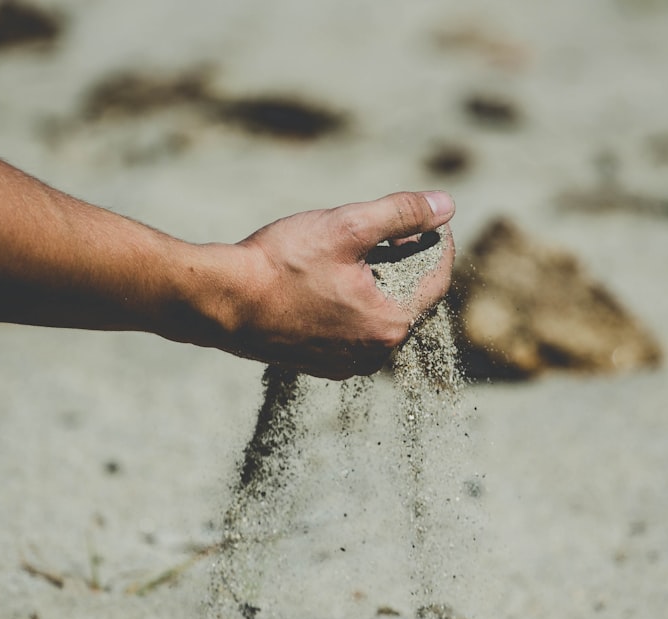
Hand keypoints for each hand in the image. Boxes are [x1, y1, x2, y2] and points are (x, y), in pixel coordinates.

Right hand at [225, 191, 454, 378]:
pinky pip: (351, 330)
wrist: (220, 302)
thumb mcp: (347, 227)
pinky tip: (328, 280)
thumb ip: (401, 215)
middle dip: (406, 263)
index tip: (430, 219)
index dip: (437, 243)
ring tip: (357, 252)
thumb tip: (446, 205)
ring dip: (377, 283)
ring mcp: (344, 364)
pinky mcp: (318, 364)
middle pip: (408, 300)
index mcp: (391, 325)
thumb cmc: (281, 264)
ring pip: (378, 315)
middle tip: (391, 231)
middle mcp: (374, 355)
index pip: (436, 280)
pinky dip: (351, 304)